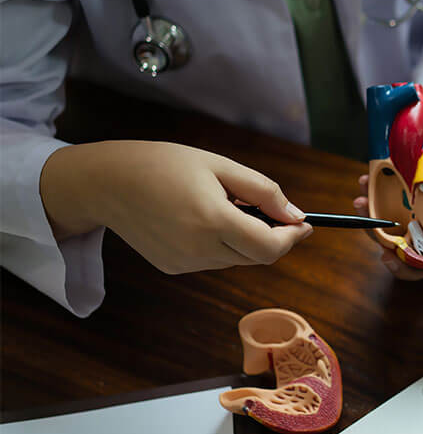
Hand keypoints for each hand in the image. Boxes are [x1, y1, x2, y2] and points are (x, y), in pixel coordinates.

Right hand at [40, 140, 311, 273]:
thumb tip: (296, 216)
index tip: (305, 224)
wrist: (106, 182)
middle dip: (273, 237)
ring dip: (246, 239)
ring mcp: (185, 263)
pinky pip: (214, 261)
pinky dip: (221, 244)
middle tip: (272, 210)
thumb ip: (264, 192)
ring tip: (225, 206)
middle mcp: (199, 249)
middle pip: (258, 256)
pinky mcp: (173, 269)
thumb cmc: (164, 164)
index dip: (293, 238)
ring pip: (237, 259)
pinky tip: (201, 219)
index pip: (270, 247)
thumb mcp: (220, 166)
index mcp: (212, 220)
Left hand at [352, 81, 422, 280]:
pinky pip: (381, 213)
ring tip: (363, 205)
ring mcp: (416, 217)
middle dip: (398, 261)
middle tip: (384, 254)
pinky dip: (370, 206)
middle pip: (419, 259)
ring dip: (375, 230)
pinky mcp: (397, 203)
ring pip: (395, 238)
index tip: (420, 269)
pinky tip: (362, 189)